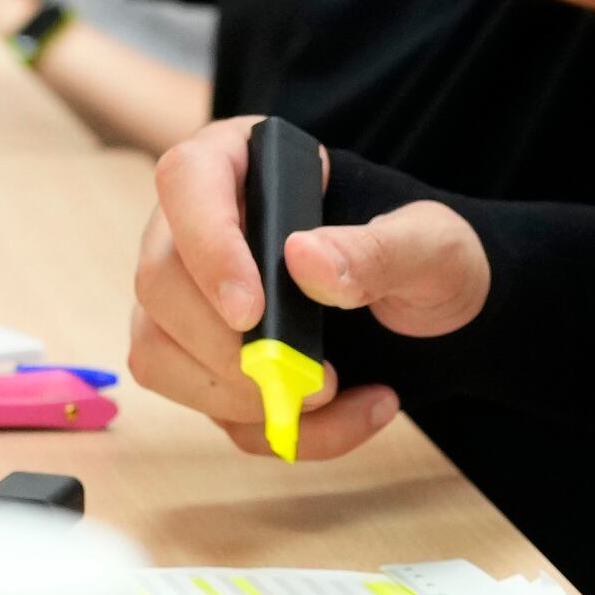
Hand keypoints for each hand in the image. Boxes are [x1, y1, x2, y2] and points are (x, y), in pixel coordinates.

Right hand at [121, 113, 492, 464]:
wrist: (435, 315)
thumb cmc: (424, 257)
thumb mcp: (429, 244)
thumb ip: (376, 248)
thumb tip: (303, 259)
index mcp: (240, 164)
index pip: (185, 181)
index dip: (206, 246)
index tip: (251, 311)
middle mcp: (194, 228)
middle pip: (158, 282)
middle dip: (227, 348)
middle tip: (316, 376)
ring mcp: (189, 299)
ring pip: (159, 355)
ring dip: (243, 399)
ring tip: (334, 395)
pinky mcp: (203, 364)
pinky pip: (211, 412)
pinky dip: (280, 430)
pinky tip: (348, 413)